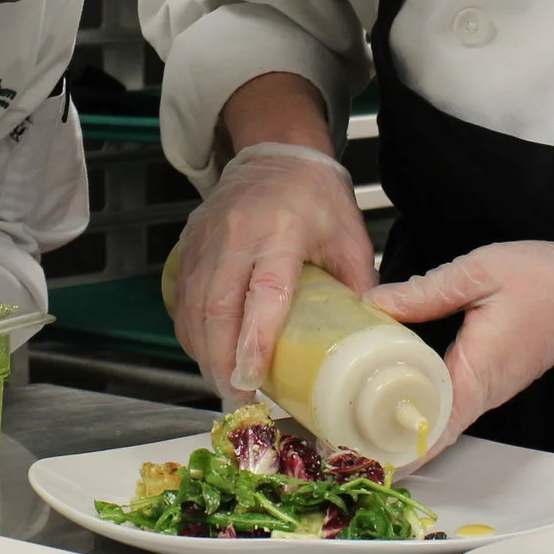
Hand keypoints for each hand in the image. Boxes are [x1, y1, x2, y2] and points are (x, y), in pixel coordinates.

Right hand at [171, 142, 374, 399]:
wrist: (275, 155)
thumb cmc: (316, 197)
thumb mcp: (350, 238)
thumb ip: (360, 287)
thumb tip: (370, 342)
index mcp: (282, 231)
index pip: (264, 292)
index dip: (254, 339)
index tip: (250, 378)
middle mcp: (236, 235)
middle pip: (217, 308)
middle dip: (221, 361)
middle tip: (236, 398)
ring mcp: (207, 240)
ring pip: (194, 307)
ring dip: (203, 353)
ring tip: (223, 385)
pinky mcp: (190, 245)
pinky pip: (182, 298)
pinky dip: (191, 333)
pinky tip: (206, 355)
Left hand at [366, 232, 553, 458]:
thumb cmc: (543, 279)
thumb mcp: (479, 272)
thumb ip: (425, 291)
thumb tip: (376, 304)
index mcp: (480, 369)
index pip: (438, 424)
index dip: (402, 447)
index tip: (368, 461)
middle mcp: (484, 390)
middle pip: (433, 432)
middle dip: (390, 444)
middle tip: (343, 445)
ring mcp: (487, 390)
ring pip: (440, 421)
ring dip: (402, 430)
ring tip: (355, 428)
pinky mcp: (487, 381)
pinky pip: (449, 405)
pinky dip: (420, 410)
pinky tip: (390, 398)